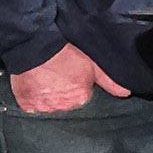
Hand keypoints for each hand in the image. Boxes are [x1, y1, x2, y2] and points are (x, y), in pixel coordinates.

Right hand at [10, 43, 126, 113]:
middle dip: (64, 97)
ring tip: (44, 83)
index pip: (84, 99)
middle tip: (58, 80)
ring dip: (48, 99)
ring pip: (49, 107)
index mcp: (81, 97)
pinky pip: (32, 107)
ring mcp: (44, 107)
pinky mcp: (26, 105)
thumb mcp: (91, 62)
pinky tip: (34, 88)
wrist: (33, 45)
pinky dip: (33, 101)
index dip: (79, 89)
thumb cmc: (63, 51)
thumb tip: (126, 93)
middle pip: (67, 105)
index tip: (72, 79)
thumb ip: (108, 80)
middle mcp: (64, 107)